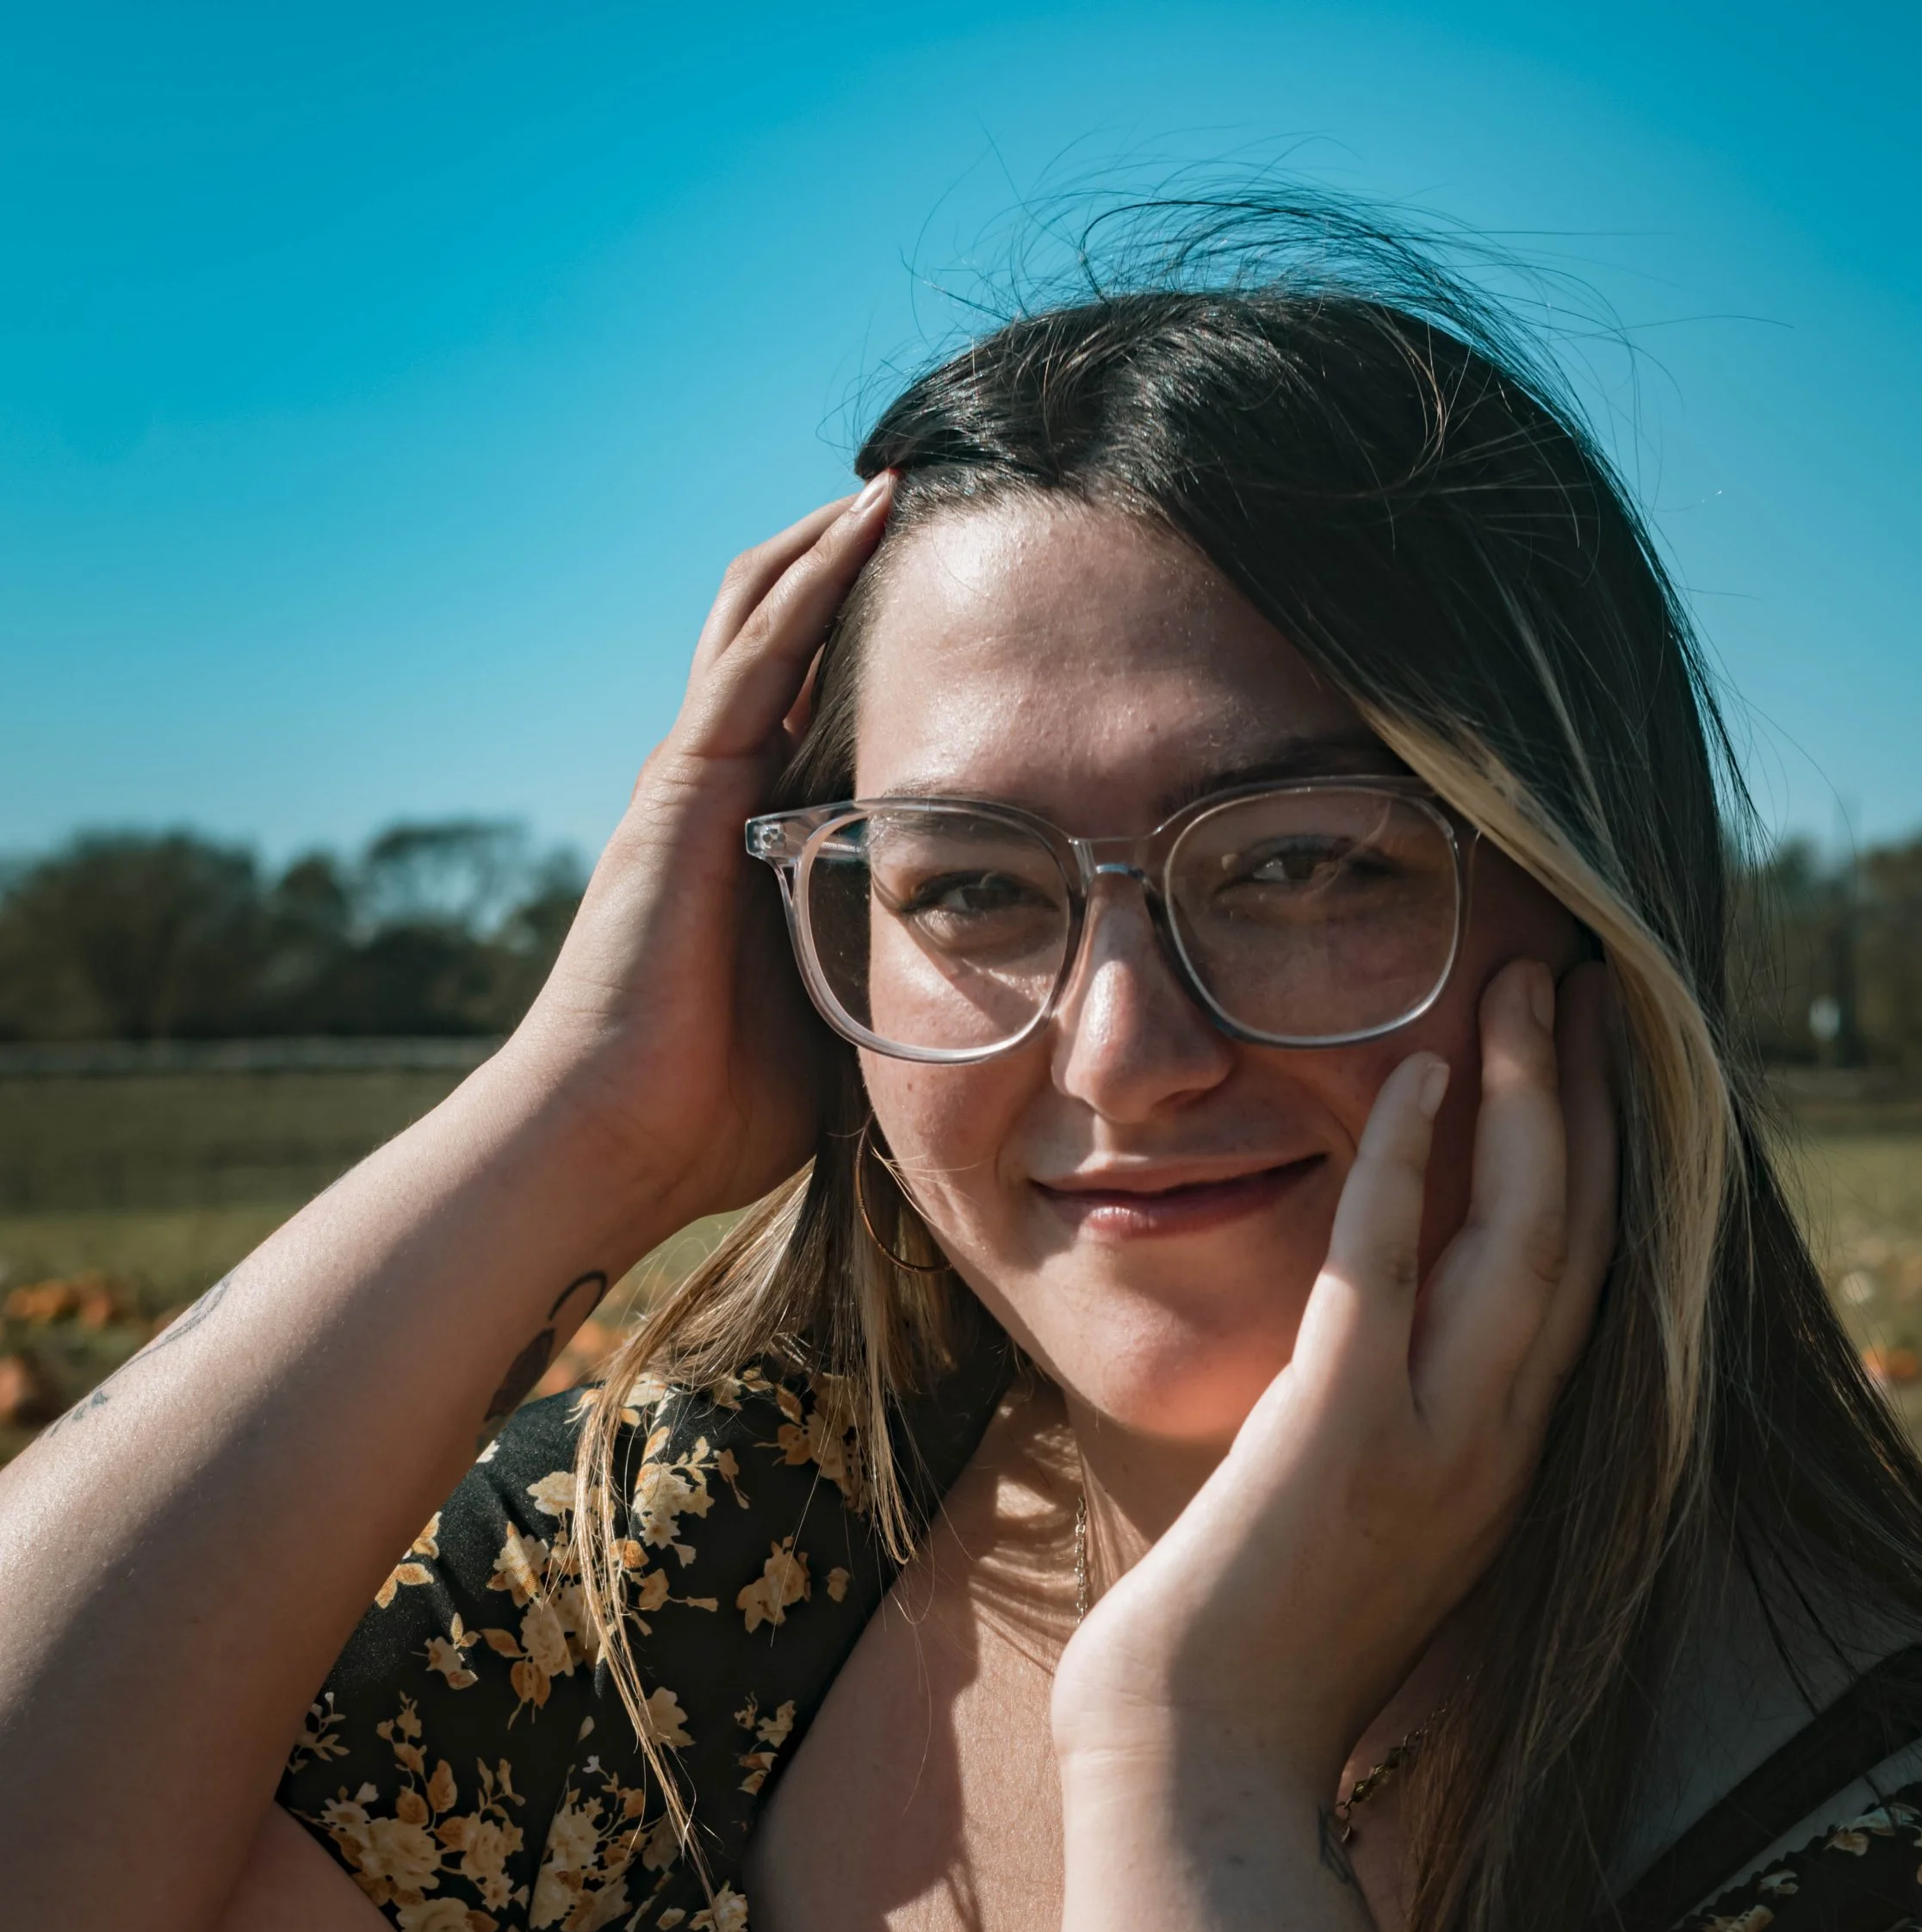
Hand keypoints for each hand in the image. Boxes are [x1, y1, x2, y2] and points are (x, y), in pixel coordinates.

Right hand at [503, 479, 894, 1232]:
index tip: (961, 610)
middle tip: (940, 508)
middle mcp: (718, 793)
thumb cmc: (708, 1117)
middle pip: (786, 641)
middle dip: (854, 572)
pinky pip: (757, 651)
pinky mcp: (684, 784)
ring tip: (908, 474)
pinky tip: (868, 516)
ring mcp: (694, 780)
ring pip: (767, 616)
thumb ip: (885, 988)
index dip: (875, 652)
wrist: (610, 1144)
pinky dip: (812, 577)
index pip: (817, 715)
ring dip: (834, 541)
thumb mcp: (834, 1032)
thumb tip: (988, 1008)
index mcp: (752, 848)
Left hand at [1051, 957, 1616, 1790]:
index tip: (1599, 1064)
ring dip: (1528, 1098)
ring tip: (1524, 984)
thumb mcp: (1352, 1535)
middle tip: (1582, 979)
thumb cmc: (1250, 1667)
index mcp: (1503, 1475)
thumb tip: (1372, 1359)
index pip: (1586, 1291)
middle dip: (1592, 1100)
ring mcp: (1430, 1448)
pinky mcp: (1339, 1440)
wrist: (1199, 1772)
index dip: (1605, 1166)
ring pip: (1518, 1237)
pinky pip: (1386, 1270)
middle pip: (1583, 1240)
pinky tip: (1412, 1076)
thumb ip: (1385, 1442)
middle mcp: (1497, 1455)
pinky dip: (1405, 1166)